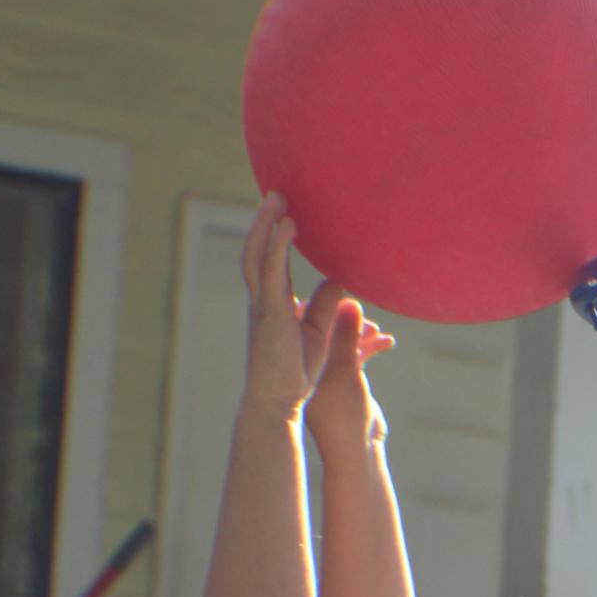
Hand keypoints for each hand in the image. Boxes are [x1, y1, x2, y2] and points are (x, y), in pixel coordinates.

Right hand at [241, 194, 350, 414]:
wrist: (277, 403)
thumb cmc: (295, 373)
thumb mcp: (318, 333)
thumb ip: (326, 305)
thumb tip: (340, 279)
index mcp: (273, 305)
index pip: (272, 263)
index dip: (277, 237)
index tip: (285, 212)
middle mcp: (262, 301)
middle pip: (257, 250)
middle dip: (264, 222)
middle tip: (276, 193)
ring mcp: (262, 306)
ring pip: (257, 255)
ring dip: (265, 225)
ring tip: (278, 199)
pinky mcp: (270, 314)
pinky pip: (270, 273)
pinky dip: (276, 246)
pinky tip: (288, 226)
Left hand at [305, 298, 396, 453]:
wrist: (355, 453)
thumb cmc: (343, 415)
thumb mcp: (345, 370)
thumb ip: (346, 336)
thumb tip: (349, 301)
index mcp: (301, 360)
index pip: (304, 322)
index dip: (322, 305)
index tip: (338, 294)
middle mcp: (311, 363)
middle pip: (326, 327)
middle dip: (347, 318)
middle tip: (361, 309)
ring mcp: (328, 372)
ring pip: (343, 340)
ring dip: (363, 333)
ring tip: (378, 330)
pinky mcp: (347, 381)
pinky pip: (357, 355)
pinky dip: (370, 347)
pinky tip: (387, 342)